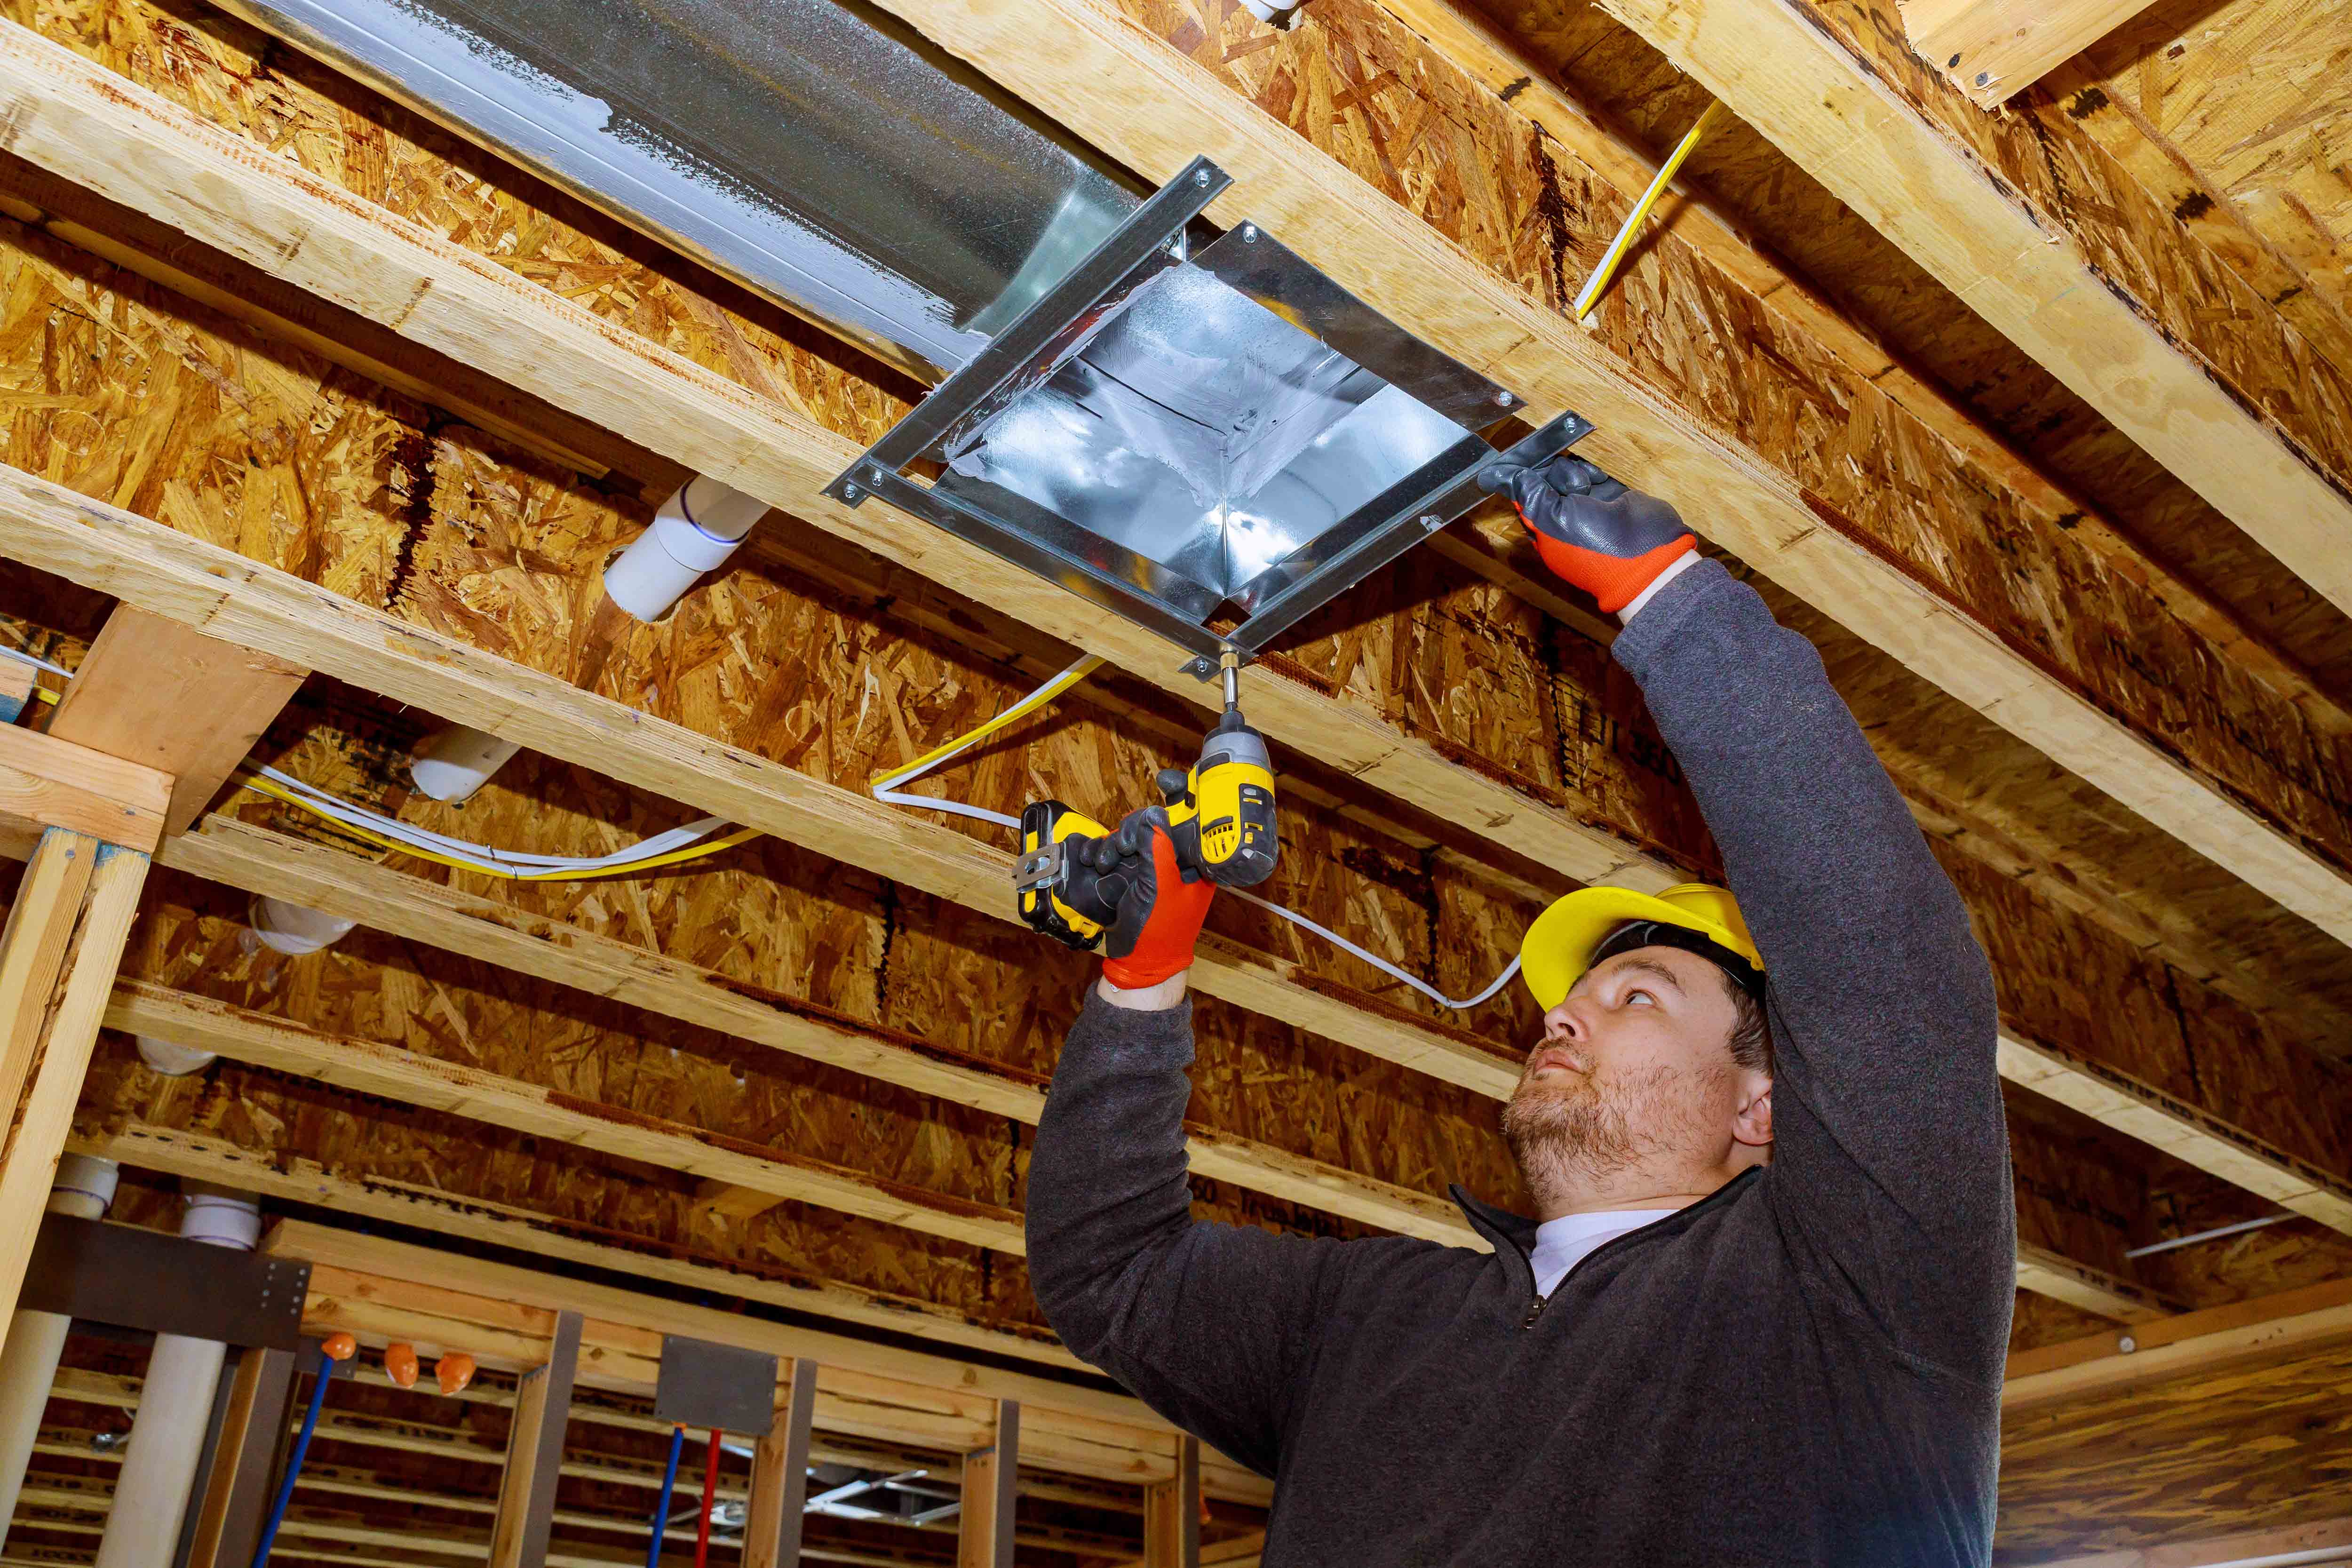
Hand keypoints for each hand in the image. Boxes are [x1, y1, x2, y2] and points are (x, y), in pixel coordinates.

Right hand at [1090, 806, 1215, 990]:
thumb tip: (1154, 814)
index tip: (1165, 779)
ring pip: (1130, 836)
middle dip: (1132, 829)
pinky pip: (1115, 853)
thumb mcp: (1162, 887)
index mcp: (1195, 861)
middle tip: (1121, 847)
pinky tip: (1093, 860)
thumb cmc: (1162, 932)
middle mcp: (1174, 860)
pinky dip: (1102, 852)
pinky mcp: (1130, 876)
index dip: (1181, 794)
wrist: (1139, 964)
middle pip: (1152, 823)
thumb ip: (1157, 848)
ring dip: (1113, 844)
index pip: (1191, 817)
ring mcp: (1150, 868)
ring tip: (1105, 863)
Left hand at [1479, 455, 1695, 613]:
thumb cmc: (1593, 547)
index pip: (1524, 498)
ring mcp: (1588, 505)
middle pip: (1545, 481)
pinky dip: (1592, 471)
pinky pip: (1592, 471)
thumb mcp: (1551, 521)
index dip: (1521, 480)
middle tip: (1566, 488)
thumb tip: (1502, 476)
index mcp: (1544, 532)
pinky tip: (1598, 479)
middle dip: (1552, 477)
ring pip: (1568, 472)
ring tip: (1587, 488)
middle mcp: (1563, 518)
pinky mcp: (1610, 493)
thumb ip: (1529, 495)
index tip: (1518, 460)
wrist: (1647, 554)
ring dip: (1573, 474)